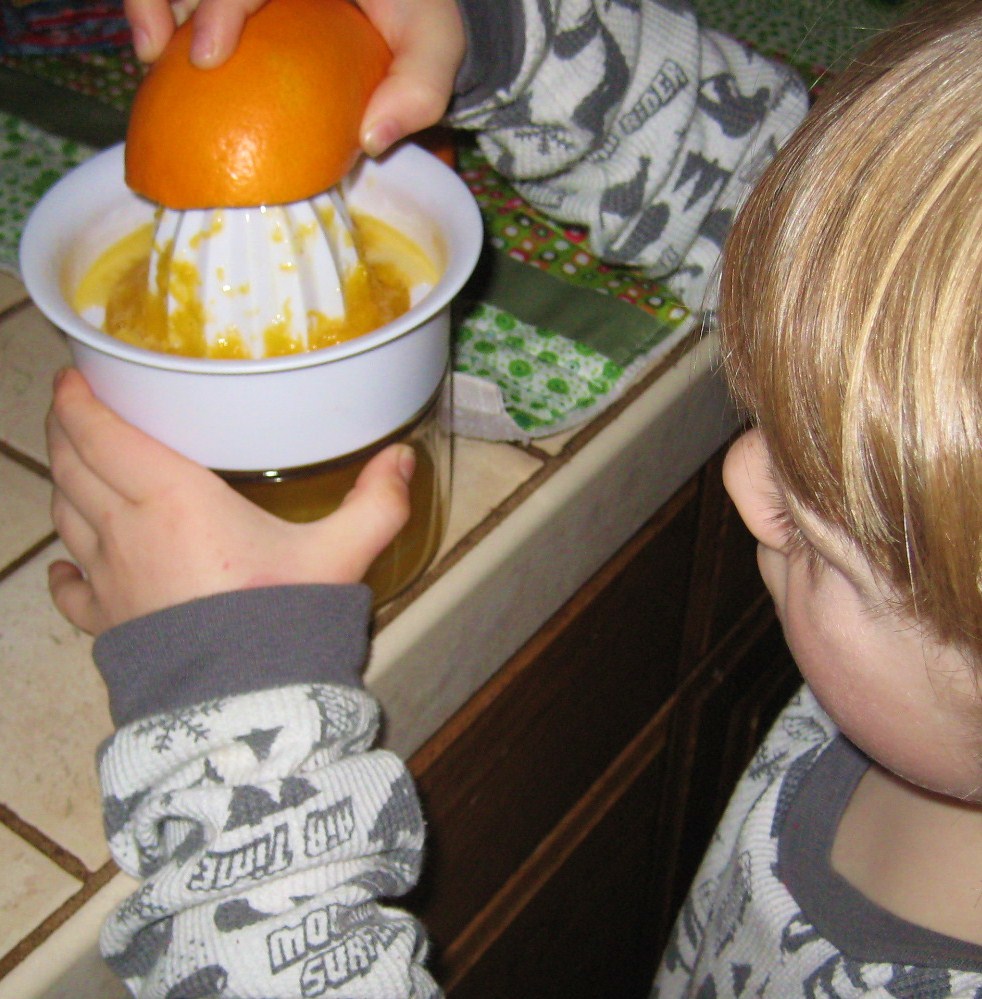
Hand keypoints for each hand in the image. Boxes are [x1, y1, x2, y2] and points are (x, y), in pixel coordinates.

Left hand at [46, 368, 413, 635]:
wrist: (245, 704)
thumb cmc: (286, 619)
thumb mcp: (341, 555)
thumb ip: (377, 502)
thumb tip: (403, 456)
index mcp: (174, 499)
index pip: (103, 434)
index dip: (79, 399)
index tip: (76, 374)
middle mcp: (126, 529)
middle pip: (72, 465)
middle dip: (65, 427)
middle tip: (75, 404)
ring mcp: (109, 579)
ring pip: (65, 515)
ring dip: (64, 481)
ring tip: (76, 461)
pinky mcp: (108, 623)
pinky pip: (70, 587)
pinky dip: (64, 566)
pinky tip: (68, 561)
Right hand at [124, 0, 464, 156]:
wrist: (403, 1)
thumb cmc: (415, 20)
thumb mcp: (434, 45)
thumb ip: (421, 86)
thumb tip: (372, 140)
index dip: (218, 2)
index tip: (205, 56)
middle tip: (158, 59)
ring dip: (149, 3)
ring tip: (150, 58)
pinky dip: (152, 10)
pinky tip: (154, 54)